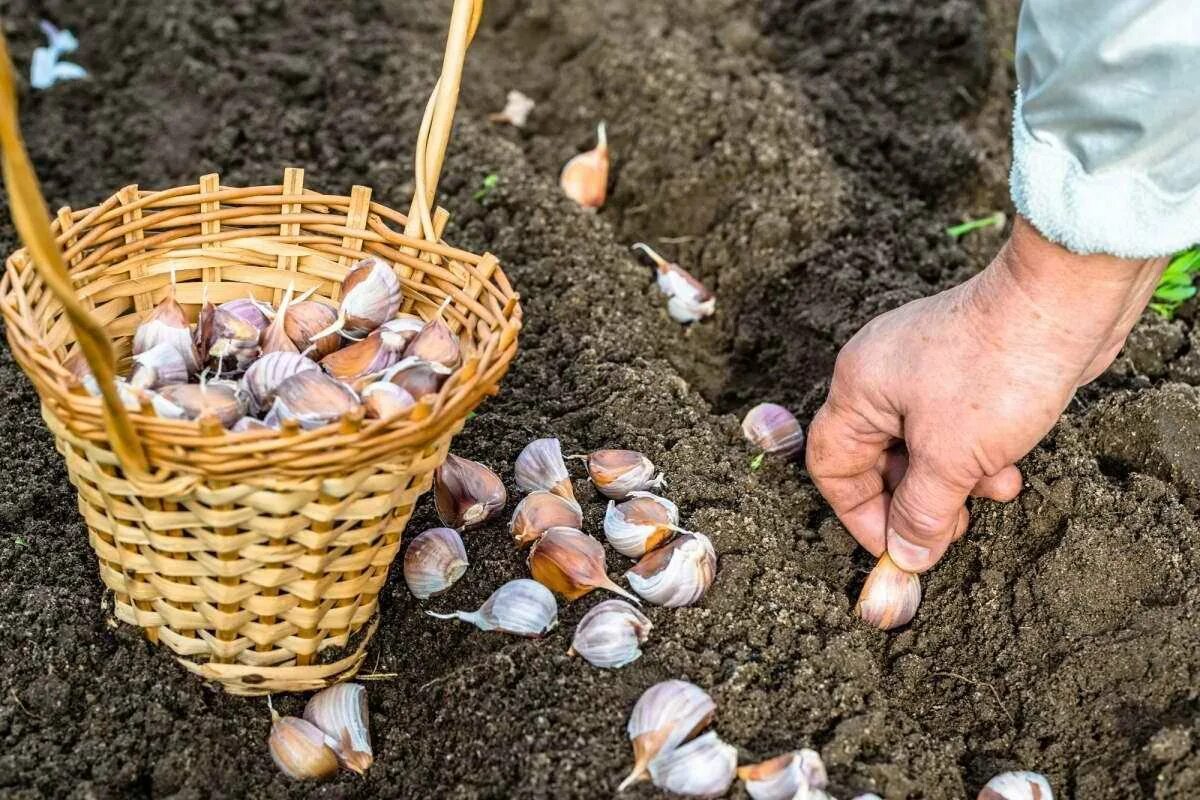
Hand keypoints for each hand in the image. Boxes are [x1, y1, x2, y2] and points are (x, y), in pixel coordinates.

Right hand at [806, 217, 1166, 572]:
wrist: (1063, 303)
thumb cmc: (997, 371)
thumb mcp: (952, 459)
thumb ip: (921, 514)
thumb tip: (906, 556)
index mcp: (857, 388)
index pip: (832, 465)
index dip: (859, 514)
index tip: (896, 546)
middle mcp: (879, 374)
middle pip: (877, 459)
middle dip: (916, 500)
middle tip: (949, 529)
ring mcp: (921, 367)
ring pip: (920, 446)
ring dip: (954, 480)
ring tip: (994, 490)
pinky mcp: (961, 367)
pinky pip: (952, 426)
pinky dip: (975, 454)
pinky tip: (1008, 467)